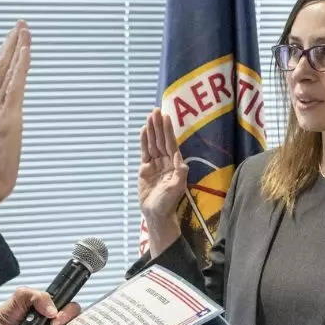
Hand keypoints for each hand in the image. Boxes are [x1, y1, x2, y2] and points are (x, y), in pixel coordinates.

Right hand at [0, 21, 30, 213]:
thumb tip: (1, 112)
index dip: (2, 55)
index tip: (11, 38)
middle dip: (10, 43)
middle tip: (20, 24)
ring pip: (6, 71)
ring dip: (17, 47)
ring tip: (24, 30)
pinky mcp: (7, 118)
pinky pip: (14, 85)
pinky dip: (20, 65)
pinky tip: (25, 50)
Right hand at [138, 108, 188, 254]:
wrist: (156, 213)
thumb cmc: (168, 203)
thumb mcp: (176, 189)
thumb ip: (180, 174)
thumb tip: (181, 160)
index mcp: (175, 164)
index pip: (171, 143)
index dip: (167, 130)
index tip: (165, 117)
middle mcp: (166, 162)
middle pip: (161, 140)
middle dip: (158, 125)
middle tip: (155, 110)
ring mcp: (155, 164)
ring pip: (153, 143)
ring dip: (151, 130)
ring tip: (149, 116)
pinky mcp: (146, 169)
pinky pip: (145, 151)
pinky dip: (144, 141)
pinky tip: (143, 131)